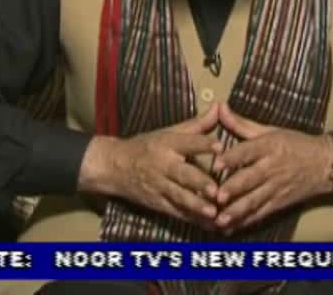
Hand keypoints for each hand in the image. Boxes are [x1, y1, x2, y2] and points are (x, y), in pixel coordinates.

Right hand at [78, 105, 222, 228]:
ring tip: (213, 212)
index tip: (220, 147)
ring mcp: (159, 186)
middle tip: (216, 190)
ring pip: (179, 197)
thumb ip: (196, 124)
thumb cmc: (146, 146)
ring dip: (196, 206)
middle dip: (199, 182)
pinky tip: (209, 225)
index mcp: (166, 143)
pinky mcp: (157, 203)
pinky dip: (192, 220)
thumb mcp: (168, 132)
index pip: (186, 142)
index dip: (202, 144)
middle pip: (182, 174)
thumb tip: (219, 107)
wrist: (113, 167)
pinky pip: (176, 212)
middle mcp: (163, 165)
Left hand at [208, 103, 332, 233]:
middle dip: (234, 189)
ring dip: (237, 211)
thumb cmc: (296, 144)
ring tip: (220, 219)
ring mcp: (276, 187)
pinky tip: (231, 228)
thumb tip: (220, 108)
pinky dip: (246, 222)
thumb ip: (242, 124)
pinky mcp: (279, 203)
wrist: (326, 164)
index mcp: (269, 146)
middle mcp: (272, 168)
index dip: (233, 157)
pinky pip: (261, 214)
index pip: (249, 151)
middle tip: (217, 196)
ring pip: (254, 201)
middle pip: (251, 179)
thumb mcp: (271, 130)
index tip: (217, 162)